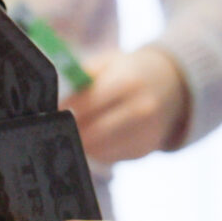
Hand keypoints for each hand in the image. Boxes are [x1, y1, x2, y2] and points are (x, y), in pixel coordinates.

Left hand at [65, 47, 188, 164]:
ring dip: (82, 143)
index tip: (51, 111)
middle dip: (71, 130)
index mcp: (128, 82)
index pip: (87, 104)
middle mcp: (141, 109)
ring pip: (99, 150)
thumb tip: (57, 92)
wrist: (170, 86)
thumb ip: (82, 73)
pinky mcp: (144, 150)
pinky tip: (95, 137)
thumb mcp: (108, 62)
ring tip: (74, 130)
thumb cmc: (128, 73)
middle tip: (56, 126)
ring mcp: (146, 133)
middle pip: (92, 132)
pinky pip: (109, 157)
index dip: (64, 109)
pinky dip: (97, 150)